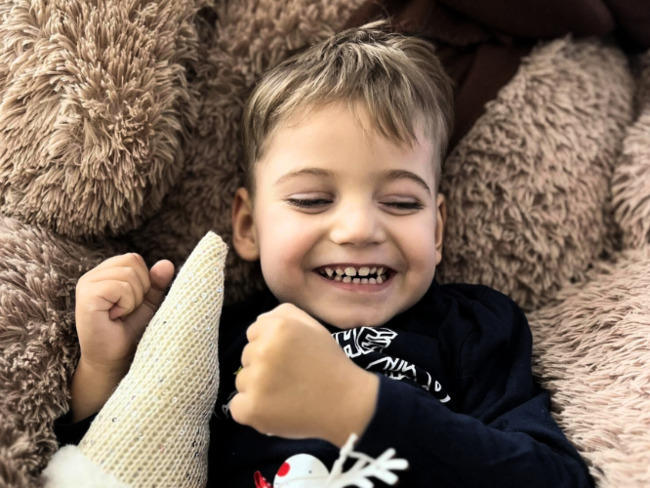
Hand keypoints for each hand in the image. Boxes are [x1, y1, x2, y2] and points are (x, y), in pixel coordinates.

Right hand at [71, 253, 174, 420]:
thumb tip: (167, 263)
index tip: (131, 304)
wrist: (114, 360)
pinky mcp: (86, 296)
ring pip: (128, 274)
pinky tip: (114, 317)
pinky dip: (126, 304)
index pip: (134, 258)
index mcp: (103, 273)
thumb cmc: (129, 332)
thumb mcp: (148, 304)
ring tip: (119, 315)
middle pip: (132, 262)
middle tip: (125, 311)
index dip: (143, 281)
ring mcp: (86, 285)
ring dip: (133, 299)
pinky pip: (120, 287)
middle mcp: (91, 276)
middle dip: (140, 289)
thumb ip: (156, 283)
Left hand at [230, 303, 378, 446]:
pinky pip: (237, 406)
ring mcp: (255, 381)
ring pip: (242, 381)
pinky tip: (274, 410)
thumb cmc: (329, 362)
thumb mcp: (312, 326)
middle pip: (246, 357)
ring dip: (257, 388)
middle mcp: (263, 351)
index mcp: (277, 328)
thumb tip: (257, 321)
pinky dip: (251, 410)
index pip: (253, 333)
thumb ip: (283, 314)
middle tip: (290, 376)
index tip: (288, 357)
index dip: (270, 345)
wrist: (346, 402)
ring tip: (285, 394)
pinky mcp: (251, 409)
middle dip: (263, 365)